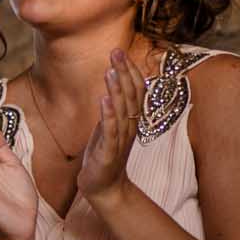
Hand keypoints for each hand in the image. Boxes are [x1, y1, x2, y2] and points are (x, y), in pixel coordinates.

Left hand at [77, 48, 144, 203]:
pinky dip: (108, 114)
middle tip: (116, 51)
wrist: (104, 187)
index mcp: (130, 120)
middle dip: (123, 72)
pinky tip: (104, 99)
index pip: (134, 91)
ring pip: (122, 109)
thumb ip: (113, 109)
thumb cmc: (104, 155)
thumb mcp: (108, 128)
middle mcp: (129, 126)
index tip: (120, 52)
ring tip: (111, 69)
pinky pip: (111, 130)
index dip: (129, 71)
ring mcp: (120, 139)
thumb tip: (113, 87)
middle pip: (130, 95)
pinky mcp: (109, 151)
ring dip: (117, 88)